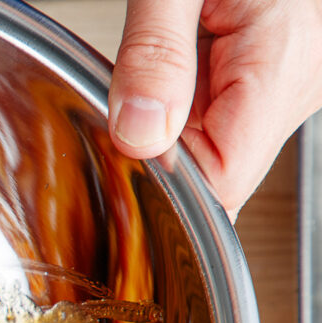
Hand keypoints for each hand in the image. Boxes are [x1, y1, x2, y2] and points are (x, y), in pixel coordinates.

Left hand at [107, 0, 321, 216]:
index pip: (220, 184)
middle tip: (112, 106)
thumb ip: (156, 52)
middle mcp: (296, 85)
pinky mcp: (273, 63)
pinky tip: (157, 64)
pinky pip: (217, 105)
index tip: (114, 158)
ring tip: (140, 70)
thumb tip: (137, 135)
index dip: (162, 185)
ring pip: (211, 139)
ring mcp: (288, 77)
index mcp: (283, 67)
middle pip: (212, 168)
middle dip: (153, 153)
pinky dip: (176, 96)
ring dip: (161, 122)